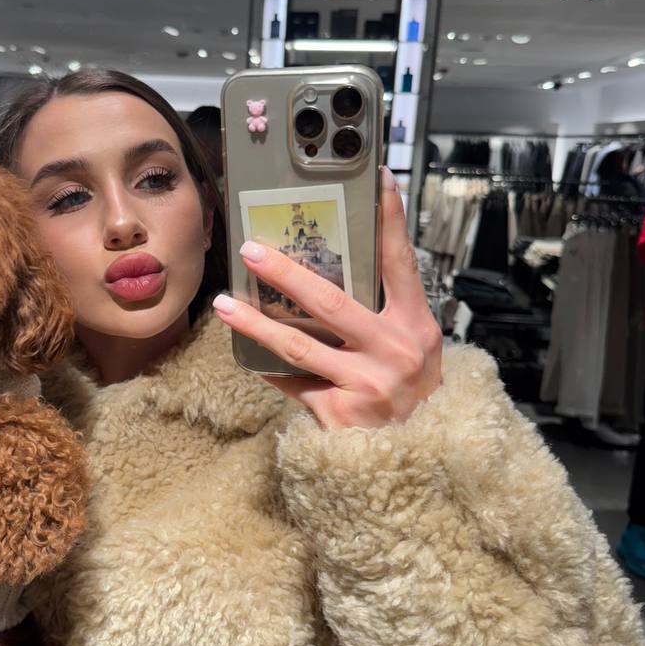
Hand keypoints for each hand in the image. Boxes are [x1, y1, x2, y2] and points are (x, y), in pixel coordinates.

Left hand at [212, 169, 442, 430]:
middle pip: (331, 300)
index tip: (377, 178)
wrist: (418, 466)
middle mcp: (396, 351)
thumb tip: (335, 272)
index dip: (389, 218)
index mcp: (418, 326)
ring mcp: (367, 384)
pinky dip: (269, 368)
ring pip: (298, 343)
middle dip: (285, 272)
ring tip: (226, 303)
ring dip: (255, 321)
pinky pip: (292, 382)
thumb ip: (385, 316)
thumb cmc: (412, 400)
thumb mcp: (414, 353)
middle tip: (251, 249)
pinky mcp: (339, 413)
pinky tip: (247, 356)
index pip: (401, 261)